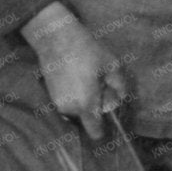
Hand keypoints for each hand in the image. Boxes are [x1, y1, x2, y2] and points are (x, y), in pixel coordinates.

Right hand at [22, 1, 130, 141]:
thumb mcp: (111, 66)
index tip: (108, 113)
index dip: (104, 127)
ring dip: (85, 101)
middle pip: (88, 120)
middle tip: (100, 85)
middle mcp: (70, 109)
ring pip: (78, 111)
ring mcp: (57, 103)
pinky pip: (68, 103)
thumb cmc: (87, 51)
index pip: (95, 132)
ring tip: (88, 79)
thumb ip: (120, 86)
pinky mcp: (50, 95)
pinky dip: (75, 95)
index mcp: (86, 105)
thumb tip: (121, 99)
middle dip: (96, 107)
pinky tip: (77, 77)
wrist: (55, 38)